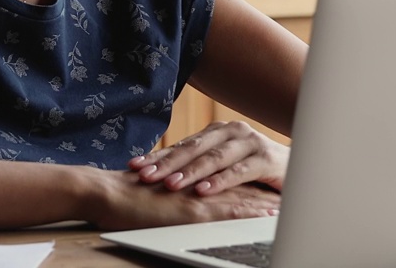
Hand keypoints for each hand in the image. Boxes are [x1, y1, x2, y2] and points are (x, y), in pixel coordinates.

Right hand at [90, 169, 280, 230]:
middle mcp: (199, 183)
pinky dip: (251, 212)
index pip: (228, 180)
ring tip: (289, 206)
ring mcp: (198, 195)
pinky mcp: (195, 210)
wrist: (105, 193)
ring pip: (242, 196)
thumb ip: (173, 191)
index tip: (271, 190)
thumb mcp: (155, 193)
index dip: (249, 184)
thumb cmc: (123, 197)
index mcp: (191, 179)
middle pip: (240, 185)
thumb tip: (182, 195)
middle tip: (289, 194)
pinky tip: (268, 217)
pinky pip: (230, 210)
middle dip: (265, 191)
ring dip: (265, 202)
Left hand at [127, 121, 288, 196]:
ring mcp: (250, 143)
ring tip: (170, 184)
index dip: (158, 156)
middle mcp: (232, 132)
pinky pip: (239, 171)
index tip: (133, 166)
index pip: (182, 145)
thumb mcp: (223, 167)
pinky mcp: (266, 159)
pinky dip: (220, 181)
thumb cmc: (255, 170)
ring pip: (214, 158)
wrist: (301, 169)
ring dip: (191, 172)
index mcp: (217, 132)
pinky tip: (204, 190)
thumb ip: (198, 166)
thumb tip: (159, 173)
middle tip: (144, 175)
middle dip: (167, 163)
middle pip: (194, 148)